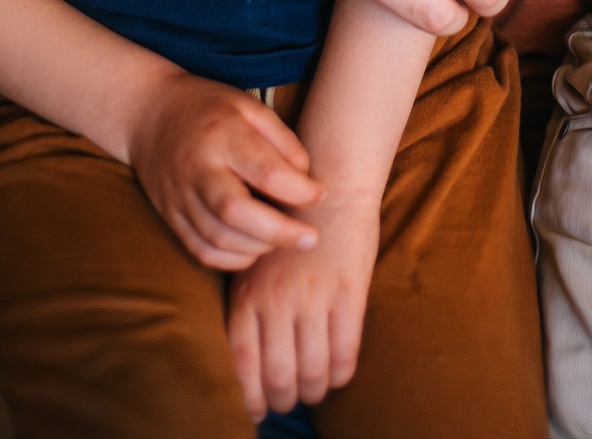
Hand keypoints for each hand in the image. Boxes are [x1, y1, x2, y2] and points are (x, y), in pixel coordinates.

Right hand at [125, 72, 324, 270]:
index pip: (266, 171)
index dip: (299, 190)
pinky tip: (255, 248)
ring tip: (285, 239)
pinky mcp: (170, 217)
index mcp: (222, 135)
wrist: (149, 114)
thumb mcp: (250, 107)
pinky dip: (233, 259)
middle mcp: (197, 169)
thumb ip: (282, 140)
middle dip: (280, 232)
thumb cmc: (209, 108)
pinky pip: (202, 252)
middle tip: (311, 238)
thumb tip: (307, 180)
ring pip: (220, 239)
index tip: (320, 194)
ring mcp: (180, 197)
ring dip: (260, 247)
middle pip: (237, 213)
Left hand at [227, 189, 379, 418]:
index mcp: (248, 294)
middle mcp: (276, 301)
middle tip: (291, 400)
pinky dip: (341, 373)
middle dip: (285, 399)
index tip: (259, 409)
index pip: (242, 366)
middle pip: (279, 377)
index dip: (251, 398)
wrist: (331, 182)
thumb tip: (248, 363)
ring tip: (315, 389)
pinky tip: (339, 372)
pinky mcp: (348, 293)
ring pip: (312, 372)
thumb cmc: (289, 226)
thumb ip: (250, 305)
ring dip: (314, 391)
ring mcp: (313, 297)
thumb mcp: (255, 263)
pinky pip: (345, 352)